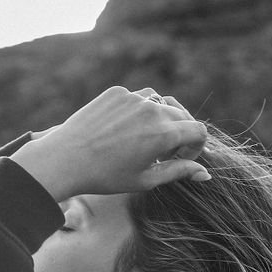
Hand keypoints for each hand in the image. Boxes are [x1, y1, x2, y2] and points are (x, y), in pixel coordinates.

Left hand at [12, 87, 209, 202]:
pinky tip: (125, 129)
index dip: (196, 147)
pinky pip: (138, 97)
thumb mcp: (146, 179)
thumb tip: (205, 174)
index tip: (182, 158)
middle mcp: (153, 110)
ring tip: (146, 138)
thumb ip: (178, 172)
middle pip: (182, 116)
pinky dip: (139, 111)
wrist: (65, 159)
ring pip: (161, 103)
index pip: (198, 131)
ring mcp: (134, 98)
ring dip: (162, 118)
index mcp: (164, 134)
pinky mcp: (117, 92)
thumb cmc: (106, 176)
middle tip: (162, 153)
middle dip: (180, 134)